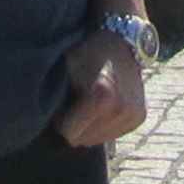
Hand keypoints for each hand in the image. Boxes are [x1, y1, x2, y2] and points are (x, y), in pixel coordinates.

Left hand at [58, 30, 150, 145]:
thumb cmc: (88, 53)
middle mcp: (121, 108)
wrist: (122, 43)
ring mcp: (132, 114)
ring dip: (89, 127)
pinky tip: (103, 108)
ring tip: (89, 104)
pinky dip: (103, 125)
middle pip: (83, 140)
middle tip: (75, 104)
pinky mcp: (139, 117)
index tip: (62, 104)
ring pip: (97, 140)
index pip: (69, 134)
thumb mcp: (68, 68)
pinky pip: (111, 135)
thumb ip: (57, 97)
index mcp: (102, 96)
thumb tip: (44, 122)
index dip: (60, 120)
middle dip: (74, 126)